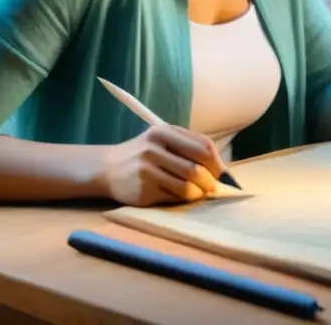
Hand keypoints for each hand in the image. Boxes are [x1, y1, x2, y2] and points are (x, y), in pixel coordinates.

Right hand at [102, 124, 227, 206]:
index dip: (217, 162)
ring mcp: (147, 171)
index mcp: (163, 132)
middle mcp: (154, 149)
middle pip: (196, 168)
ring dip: (199, 193)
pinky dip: (184, 199)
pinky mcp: (143, 191)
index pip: (202, 147)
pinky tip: (182, 196)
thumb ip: (191, 146)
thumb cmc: (145, 153)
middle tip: (212, 187)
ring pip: (186, 186)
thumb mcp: (164, 139)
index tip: (222, 173)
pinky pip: (173, 197)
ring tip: (199, 192)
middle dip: (210, 180)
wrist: (108, 168)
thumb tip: (222, 169)